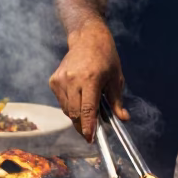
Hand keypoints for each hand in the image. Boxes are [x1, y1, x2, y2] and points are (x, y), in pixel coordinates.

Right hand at [48, 20, 128, 141]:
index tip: (90, 139)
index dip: (88, 127)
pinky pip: (61, 102)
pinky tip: (78, 99)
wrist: (87, 38)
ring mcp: (61, 80)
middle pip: (74, 113)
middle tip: (91, 132)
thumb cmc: (105, 57)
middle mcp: (72, 80)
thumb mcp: (116, 78)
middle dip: (82, 126)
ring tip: (87, 113)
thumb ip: (117, 101)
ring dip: (76, 116)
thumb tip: (123, 119)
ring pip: (67, 110)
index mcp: (90, 79)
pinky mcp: (54, 81)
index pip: (87, 109)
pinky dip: (70, 106)